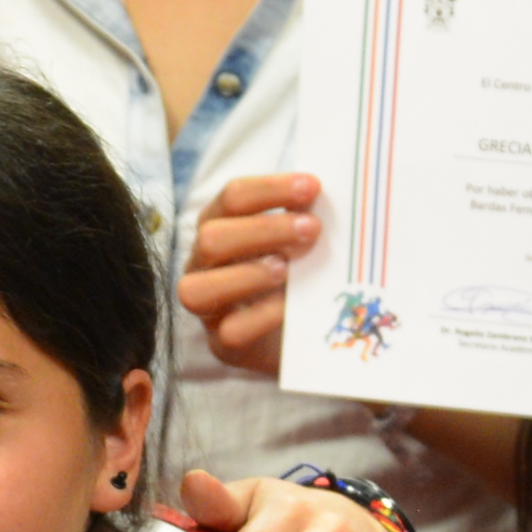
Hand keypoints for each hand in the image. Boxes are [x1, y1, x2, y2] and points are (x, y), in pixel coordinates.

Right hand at [176, 170, 322, 379]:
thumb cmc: (302, 273)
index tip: (313, 187)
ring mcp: (208, 307)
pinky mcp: (224, 345)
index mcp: (221, 226)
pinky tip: (289, 307)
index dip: (270, 189)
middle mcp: (204, 264)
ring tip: (289, 269)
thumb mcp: (304, 241)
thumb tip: (334, 194)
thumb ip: (308, 218)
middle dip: (264, 229)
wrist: (308, 331)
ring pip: (198, 288)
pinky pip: (230, 331)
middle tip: (312, 229)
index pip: (231, 198)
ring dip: (248, 274)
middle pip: (210, 238)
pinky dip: (261, 316)